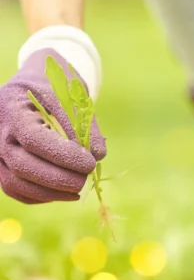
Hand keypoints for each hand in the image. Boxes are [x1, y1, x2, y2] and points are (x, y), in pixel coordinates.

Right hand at [0, 48, 105, 203]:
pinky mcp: (0, 165)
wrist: (36, 83)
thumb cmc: (57, 87)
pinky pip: (14, 189)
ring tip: (77, 189)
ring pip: (15, 182)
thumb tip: (98, 156)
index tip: (89, 163)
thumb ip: (84, 126)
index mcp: (13, 107)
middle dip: (58, 178)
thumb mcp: (72, 97)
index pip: (34, 140)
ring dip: (50, 192)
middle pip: (22, 165)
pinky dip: (39, 196)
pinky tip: (63, 193)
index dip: (63, 156)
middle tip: (84, 179)